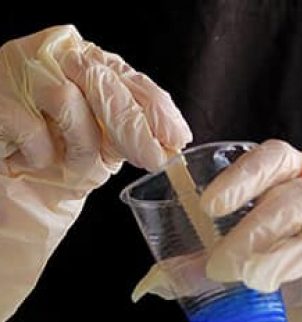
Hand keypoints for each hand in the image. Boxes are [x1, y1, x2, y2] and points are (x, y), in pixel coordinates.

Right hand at [0, 25, 191, 321]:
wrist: (9, 179)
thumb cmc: (53, 156)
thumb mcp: (99, 144)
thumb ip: (127, 133)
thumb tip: (170, 141)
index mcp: (83, 60)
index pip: (126, 77)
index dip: (154, 107)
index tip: (177, 137)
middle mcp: (53, 55)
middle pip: (102, 82)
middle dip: (132, 127)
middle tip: (152, 158)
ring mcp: (22, 71)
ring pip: (68, 100)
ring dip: (79, 146)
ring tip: (69, 164)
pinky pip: (34, 129)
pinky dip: (42, 154)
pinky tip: (36, 160)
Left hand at [201, 139, 301, 321]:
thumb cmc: (287, 271)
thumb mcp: (243, 263)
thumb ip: (203, 268)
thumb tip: (151, 283)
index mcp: (294, 181)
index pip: (272, 158)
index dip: (242, 177)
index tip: (209, 206)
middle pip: (295, 196)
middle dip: (255, 229)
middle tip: (224, 265)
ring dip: (294, 254)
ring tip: (260, 280)